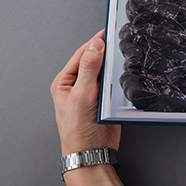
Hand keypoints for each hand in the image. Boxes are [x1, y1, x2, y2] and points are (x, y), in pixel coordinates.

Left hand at [51, 30, 120, 155]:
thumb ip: (89, 68)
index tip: (107, 31)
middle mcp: (77, 86)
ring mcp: (91, 92)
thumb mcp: (82, 95)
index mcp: (64, 82)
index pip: (81, 54)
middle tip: (117, 44)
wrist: (93, 153)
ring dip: (112, 66)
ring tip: (120, 60)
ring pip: (105, 71)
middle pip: (94, 60)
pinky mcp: (104, 100)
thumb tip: (94, 45)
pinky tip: (122, 76)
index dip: (95, 42)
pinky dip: (118, 78)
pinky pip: (113, 83)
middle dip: (105, 53)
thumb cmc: (78, 132)